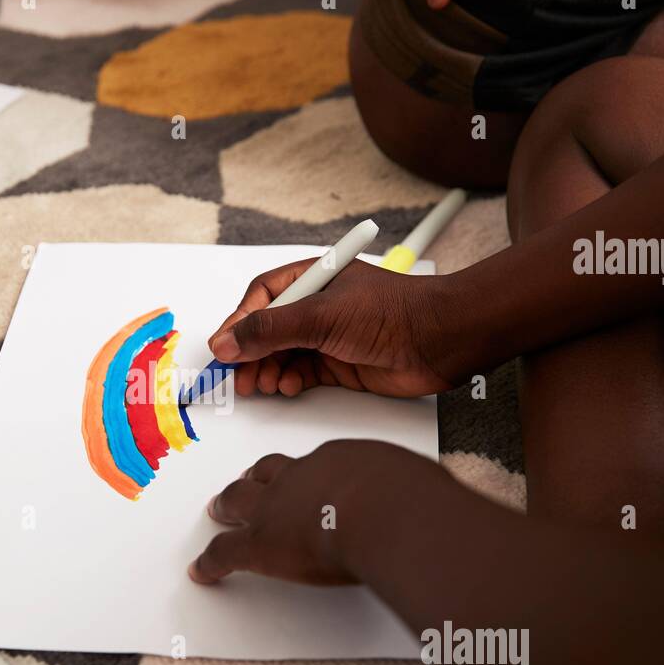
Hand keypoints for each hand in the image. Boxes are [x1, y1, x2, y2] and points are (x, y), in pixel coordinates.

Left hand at [188, 441, 422, 584]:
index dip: (304, 475)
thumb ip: (408, 492)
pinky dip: (210, 564)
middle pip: (268, 473)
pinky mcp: (259, 543)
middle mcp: (302, 477)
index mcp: (341, 462)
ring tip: (217, 511)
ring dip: (227, 506)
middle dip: (254, 479)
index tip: (301, 478)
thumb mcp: (414, 486)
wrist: (388, 513)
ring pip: (240, 500)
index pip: (316, 467)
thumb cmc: (412, 502)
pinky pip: (225, 552)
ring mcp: (276, 507)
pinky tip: (201, 572)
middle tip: (243, 484)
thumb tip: (424, 502)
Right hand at [207, 257, 456, 398]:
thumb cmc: (390, 314)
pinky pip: (302, 372)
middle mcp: (319, 305)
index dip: (240, 321)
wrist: (439, 342)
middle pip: (268, 329)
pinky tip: (287, 387)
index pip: (262, 296)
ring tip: (262, 385)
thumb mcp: (320, 316)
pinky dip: (289, 381)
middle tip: (238, 376)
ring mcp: (329, 335)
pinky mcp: (340, 363)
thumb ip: (270, 330)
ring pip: (283, 354)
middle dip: (250, 353)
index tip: (224, 347)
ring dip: (268, 370)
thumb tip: (227, 342)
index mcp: (313, 277)